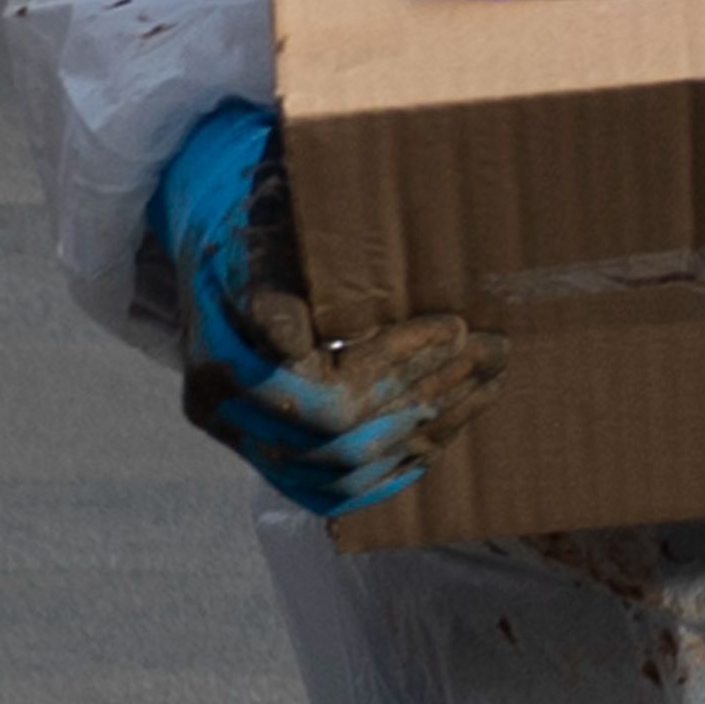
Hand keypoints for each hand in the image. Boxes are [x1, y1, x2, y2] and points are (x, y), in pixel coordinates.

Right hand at [149, 101, 502, 519]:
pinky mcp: (266, 450)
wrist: (209, 233)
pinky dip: (391, 467)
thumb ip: (272, 273)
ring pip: (345, 472)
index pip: (323, 396)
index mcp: (217, 360)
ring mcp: (242, 439)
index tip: (455, 325)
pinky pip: (332, 488)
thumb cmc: (249, 215)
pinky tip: (441, 432)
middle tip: (494, 349)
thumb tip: (286, 333)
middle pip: (341, 439)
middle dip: (429, 392)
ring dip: (427, 429)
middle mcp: (223, 412)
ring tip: (487, 380)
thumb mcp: (259, 225)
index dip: (397, 366)